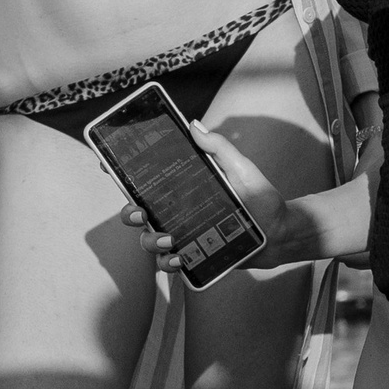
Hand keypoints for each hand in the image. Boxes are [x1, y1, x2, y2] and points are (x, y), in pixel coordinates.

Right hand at [117, 121, 310, 275]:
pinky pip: (168, 264)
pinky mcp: (192, 256)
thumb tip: (193, 125)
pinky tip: (179, 258)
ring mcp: (182, 234)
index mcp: (181, 187)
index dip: (121, 172)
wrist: (280, 232)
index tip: (108, 166)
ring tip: (170, 240)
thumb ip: (218, 148)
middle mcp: (176, 211)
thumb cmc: (261, 198)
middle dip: (129, 213)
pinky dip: (168, 263)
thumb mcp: (241, 168)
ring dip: (151, 241)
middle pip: (136, 212)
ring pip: (148, 240)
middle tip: (140, 213)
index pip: (145, 179)